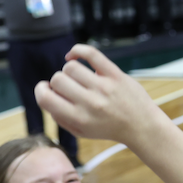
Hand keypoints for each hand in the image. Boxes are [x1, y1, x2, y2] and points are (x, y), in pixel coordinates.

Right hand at [35, 44, 165, 148]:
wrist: (141, 125)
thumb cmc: (109, 128)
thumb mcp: (81, 131)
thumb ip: (60, 117)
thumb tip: (46, 95)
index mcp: (78, 118)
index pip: (46, 98)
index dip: (40, 90)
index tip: (45, 89)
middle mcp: (90, 102)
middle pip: (58, 79)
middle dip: (57, 82)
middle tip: (68, 87)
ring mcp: (103, 86)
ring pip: (71, 67)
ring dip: (70, 70)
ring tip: (78, 78)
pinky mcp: (115, 75)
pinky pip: (92, 54)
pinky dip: (78, 50)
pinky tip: (73, 56)